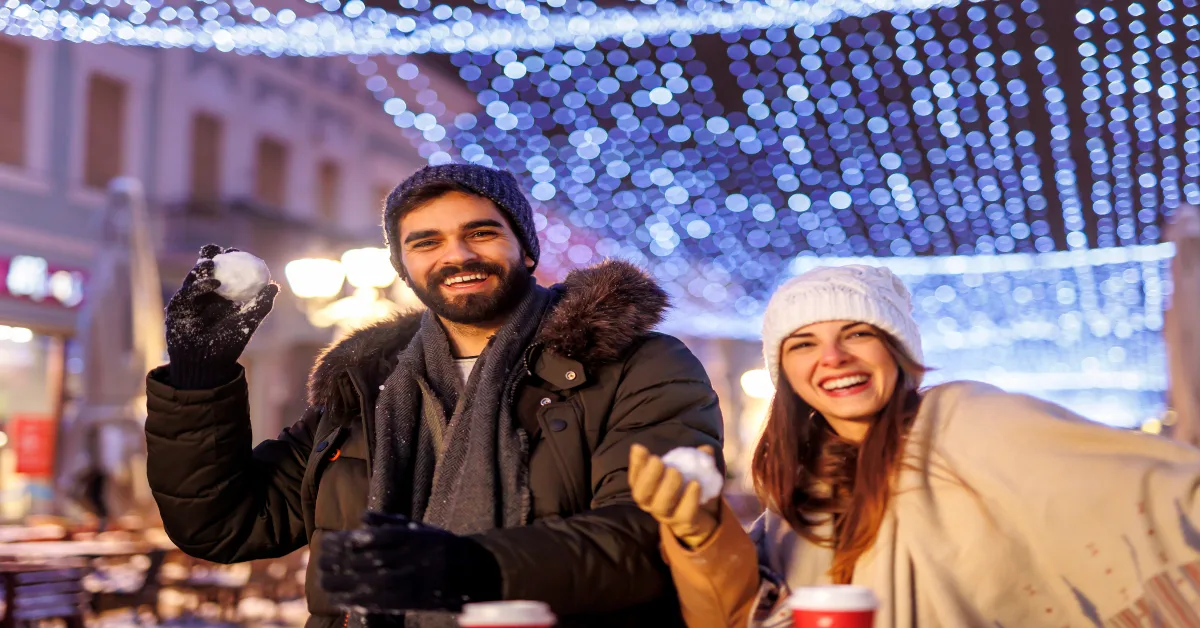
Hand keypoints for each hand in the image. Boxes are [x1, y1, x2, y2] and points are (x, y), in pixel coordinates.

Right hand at [165, 244, 278, 388]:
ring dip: (202, 268)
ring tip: (213, 262)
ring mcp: (188, 301)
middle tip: (219, 249)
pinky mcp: (176, 309)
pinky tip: (214, 282)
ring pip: (193, 278)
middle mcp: (202, 295)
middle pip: (204, 269)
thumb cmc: (228, 344)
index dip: (228, 259)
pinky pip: (187, 294)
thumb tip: (275, 285)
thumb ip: (260, 305)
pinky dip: (200, 286)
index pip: (222, 271)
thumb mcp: (247, 323)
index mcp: (219, 295)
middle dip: (209, 256)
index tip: (237, 251)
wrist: (207, 364)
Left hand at [319, 512, 501, 613]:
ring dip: (343, 583)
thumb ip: (389, 522)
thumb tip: (363, 516)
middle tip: (319, 561)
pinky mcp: (408, 600)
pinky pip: (379, 601)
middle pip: (366, 560)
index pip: (373, 538)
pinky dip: (357, 601)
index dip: (348, 541)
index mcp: (410, 537)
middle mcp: (408, 558)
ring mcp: (408, 581)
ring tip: (323, 581)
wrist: (469, 571)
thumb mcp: (418, 527)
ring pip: (369, 583)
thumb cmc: (438, 546)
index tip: (329, 540)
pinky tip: (341, 599)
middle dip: (339, 562)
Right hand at [629, 444, 720, 548]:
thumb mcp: (690, 470)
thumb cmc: (689, 488)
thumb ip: (694, 458)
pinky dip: (689, 499)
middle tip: (657, 461)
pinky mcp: (685, 523)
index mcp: (648, 489)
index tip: (640, 448)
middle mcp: (652, 504)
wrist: (705, 516)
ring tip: (676, 472)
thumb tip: (704, 449)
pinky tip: (695, 485)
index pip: (635, 478)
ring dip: (667, 487)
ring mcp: (668, 516)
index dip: (636, 464)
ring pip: (660, 506)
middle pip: (642, 495)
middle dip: (648, 476)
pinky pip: (684, 514)